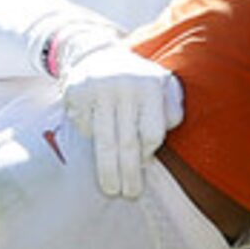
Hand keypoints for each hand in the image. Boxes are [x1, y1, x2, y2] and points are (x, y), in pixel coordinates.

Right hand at [60, 41, 183, 198]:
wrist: (95, 54)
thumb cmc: (135, 79)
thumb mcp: (161, 84)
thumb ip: (172, 107)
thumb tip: (170, 130)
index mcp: (150, 84)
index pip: (152, 131)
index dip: (150, 153)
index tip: (146, 165)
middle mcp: (124, 86)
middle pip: (128, 141)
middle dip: (130, 173)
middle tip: (130, 194)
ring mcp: (98, 90)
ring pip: (104, 141)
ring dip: (108, 171)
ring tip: (111, 190)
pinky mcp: (77, 94)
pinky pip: (85, 129)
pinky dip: (89, 141)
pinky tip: (94, 144)